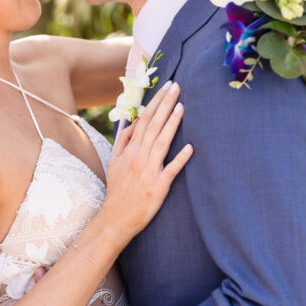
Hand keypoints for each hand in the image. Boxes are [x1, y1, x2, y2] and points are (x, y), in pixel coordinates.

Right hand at [103, 81, 192, 236]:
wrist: (116, 217)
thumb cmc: (118, 189)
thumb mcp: (115, 162)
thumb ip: (124, 141)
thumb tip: (133, 122)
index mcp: (129, 150)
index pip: (143, 120)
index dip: (155, 103)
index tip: (166, 88)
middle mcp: (139, 157)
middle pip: (153, 126)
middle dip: (165, 105)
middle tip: (177, 87)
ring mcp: (149, 171)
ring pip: (162, 143)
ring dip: (172, 124)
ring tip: (182, 107)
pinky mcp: (158, 186)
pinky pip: (171, 170)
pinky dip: (180, 158)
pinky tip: (190, 147)